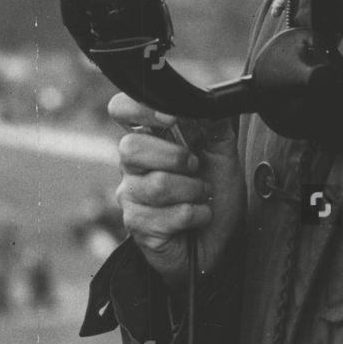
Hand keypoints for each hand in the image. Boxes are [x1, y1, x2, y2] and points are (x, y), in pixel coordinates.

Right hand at [108, 93, 245, 288]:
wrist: (220, 241)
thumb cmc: (214, 195)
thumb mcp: (222, 154)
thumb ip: (214, 125)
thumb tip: (208, 102)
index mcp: (149, 139)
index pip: (121, 110)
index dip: (139, 108)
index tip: (171, 118)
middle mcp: (132, 166)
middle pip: (130, 147)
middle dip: (175, 158)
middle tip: (195, 168)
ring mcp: (131, 196)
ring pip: (156, 185)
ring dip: (193, 191)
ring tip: (201, 196)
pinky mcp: (138, 226)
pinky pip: (169, 215)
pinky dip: (196, 215)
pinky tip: (197, 218)